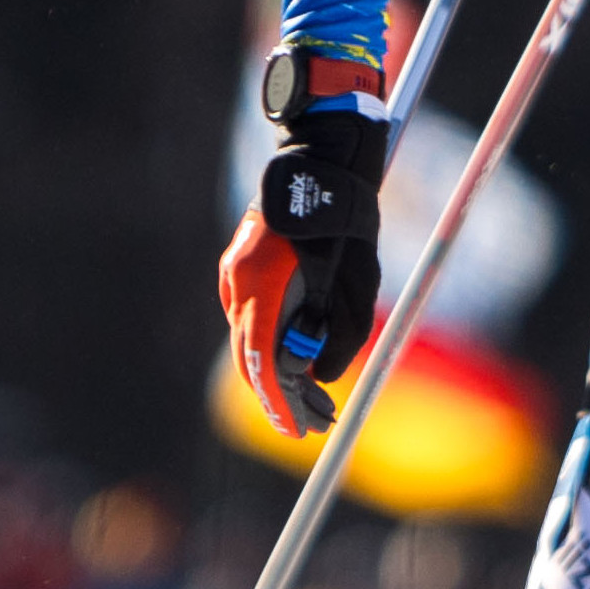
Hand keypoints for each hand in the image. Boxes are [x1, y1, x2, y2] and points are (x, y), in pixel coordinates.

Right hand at [217, 110, 388, 433]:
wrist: (320, 159)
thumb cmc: (345, 218)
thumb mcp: (356, 282)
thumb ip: (342, 333)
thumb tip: (324, 376)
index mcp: (261, 284)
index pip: (262, 360)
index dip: (278, 402)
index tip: (296, 429)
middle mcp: (237, 280)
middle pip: (250, 356)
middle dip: (281, 395)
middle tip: (312, 424)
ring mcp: (233, 270)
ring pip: (250, 336)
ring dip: (279, 369)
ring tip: (315, 398)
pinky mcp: (240, 263)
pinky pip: (252, 314)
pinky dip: (272, 340)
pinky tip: (300, 355)